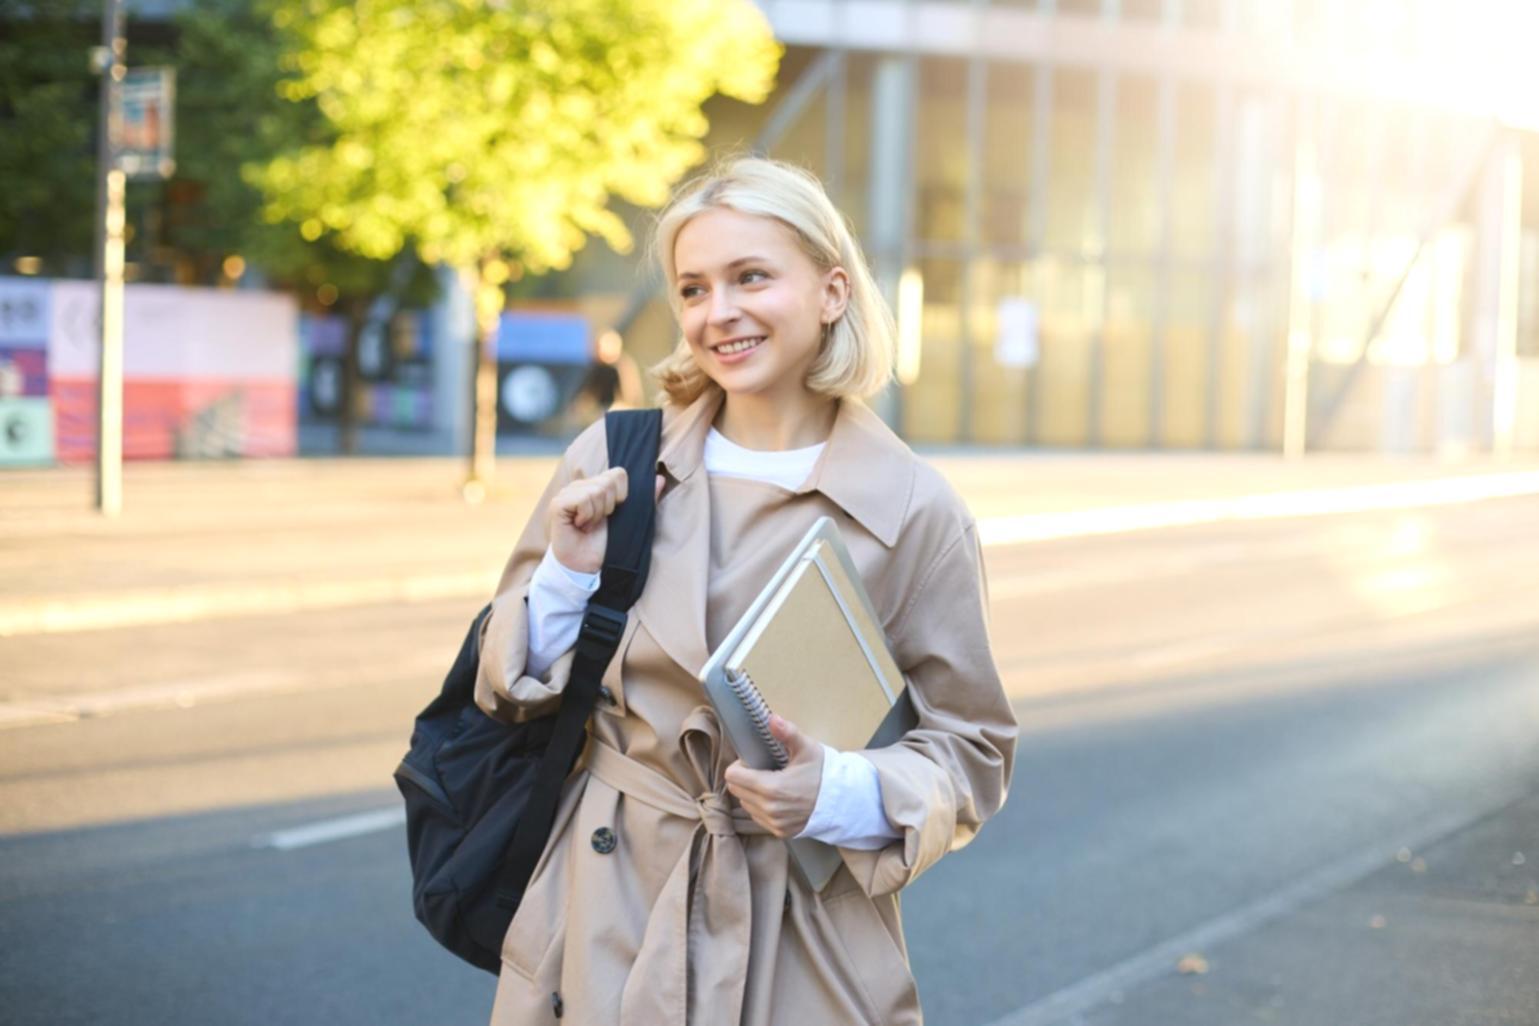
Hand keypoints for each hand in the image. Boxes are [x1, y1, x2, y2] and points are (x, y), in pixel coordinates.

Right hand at [547, 468, 664, 573]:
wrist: (587, 566)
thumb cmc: (605, 544)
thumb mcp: (630, 520)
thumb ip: (645, 500)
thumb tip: (660, 479)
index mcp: (596, 486)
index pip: (618, 474)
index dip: (622, 495)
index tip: (613, 514)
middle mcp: (580, 485)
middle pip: (609, 481)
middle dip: (610, 506)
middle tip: (599, 522)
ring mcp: (567, 493)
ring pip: (596, 490)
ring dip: (597, 514)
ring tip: (588, 525)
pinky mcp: (558, 504)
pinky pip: (582, 499)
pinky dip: (586, 515)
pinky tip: (579, 525)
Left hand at [723, 715, 824, 838]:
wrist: (842, 800)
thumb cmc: (823, 772)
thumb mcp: (806, 749)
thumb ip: (787, 733)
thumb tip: (771, 718)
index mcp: (771, 788)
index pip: (733, 777)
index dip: (739, 765)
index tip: (753, 761)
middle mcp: (769, 809)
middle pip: (736, 790)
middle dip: (744, 778)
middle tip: (763, 770)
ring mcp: (774, 823)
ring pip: (746, 804)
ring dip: (751, 793)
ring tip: (770, 783)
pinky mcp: (780, 832)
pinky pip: (758, 817)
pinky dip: (761, 807)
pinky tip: (776, 798)